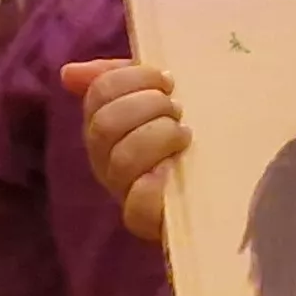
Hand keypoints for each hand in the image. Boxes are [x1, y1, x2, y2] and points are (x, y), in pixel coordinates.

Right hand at [61, 57, 187, 242]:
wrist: (227, 182)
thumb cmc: (191, 128)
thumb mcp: (160, 93)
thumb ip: (118, 76)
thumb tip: (68, 73)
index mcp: (107, 125)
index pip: (98, 94)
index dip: (131, 78)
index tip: (168, 80)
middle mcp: (107, 159)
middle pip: (104, 126)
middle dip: (147, 106)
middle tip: (178, 109)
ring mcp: (125, 192)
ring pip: (121, 160)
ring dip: (158, 137)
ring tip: (185, 135)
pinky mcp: (147, 222)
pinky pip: (136, 209)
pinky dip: (152, 187)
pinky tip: (173, 169)